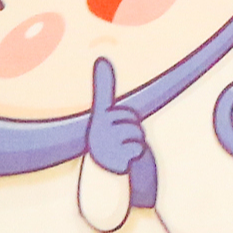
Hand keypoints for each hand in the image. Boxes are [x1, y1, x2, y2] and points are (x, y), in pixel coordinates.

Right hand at [83, 58, 148, 180]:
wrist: (109, 174)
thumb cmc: (111, 140)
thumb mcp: (108, 117)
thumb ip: (104, 91)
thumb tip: (101, 61)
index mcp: (96, 120)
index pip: (103, 97)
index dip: (102, 78)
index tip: (102, 59)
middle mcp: (95, 132)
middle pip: (131, 119)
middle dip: (134, 130)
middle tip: (122, 141)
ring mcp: (103, 147)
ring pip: (137, 135)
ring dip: (136, 144)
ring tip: (124, 151)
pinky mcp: (113, 162)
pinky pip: (137, 150)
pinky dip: (136, 156)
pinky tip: (125, 162)